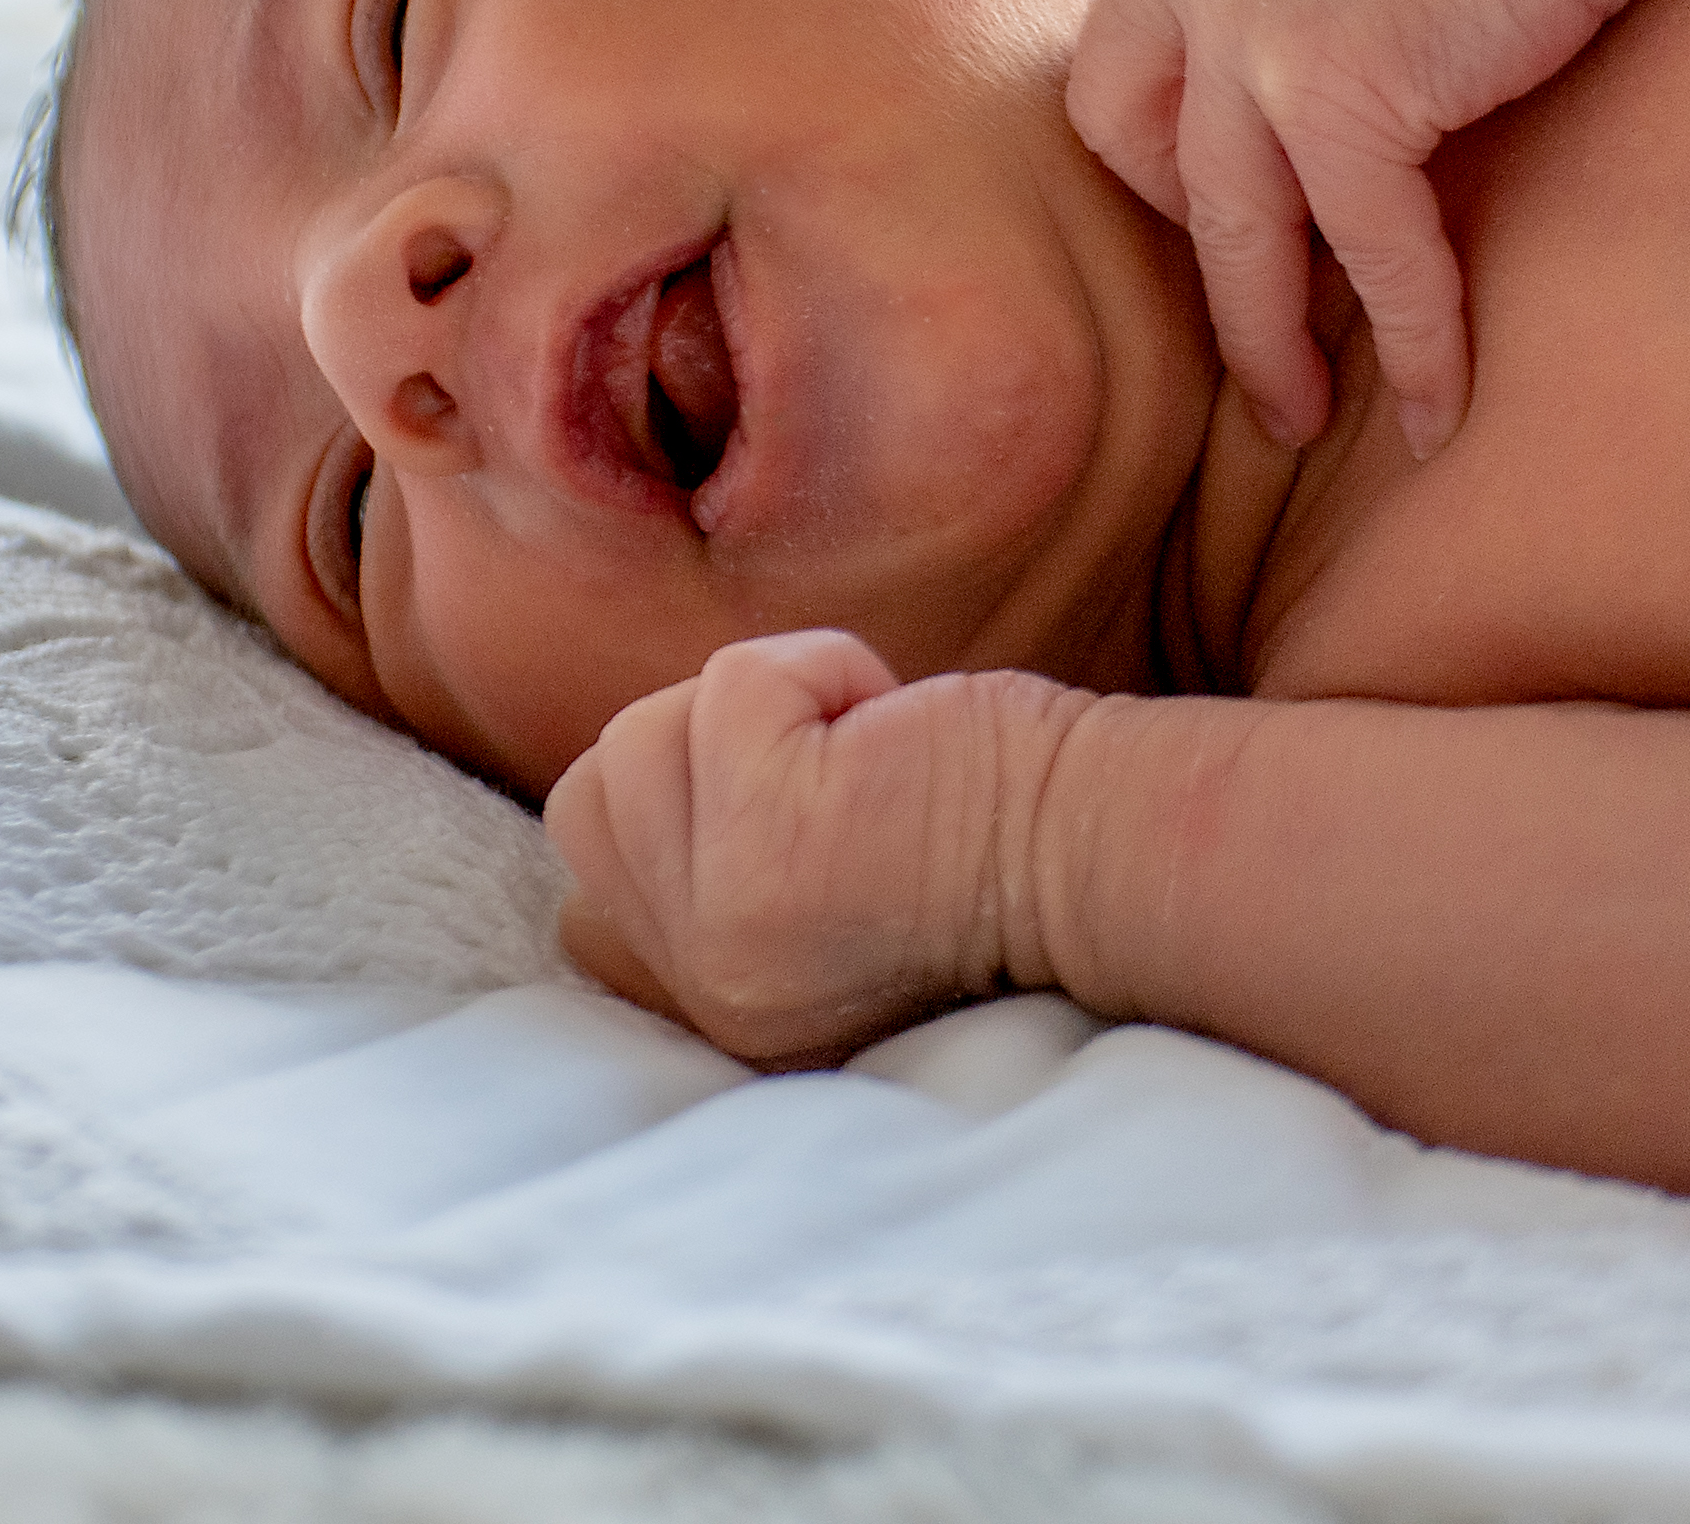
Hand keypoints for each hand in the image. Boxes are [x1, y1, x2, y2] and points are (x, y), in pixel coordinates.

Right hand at [544, 631, 1083, 1065]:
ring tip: (864, 759)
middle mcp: (709, 997)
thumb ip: (702, 872)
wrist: (1105, 853)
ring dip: (762, 706)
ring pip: (635, 739)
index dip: (664, 825)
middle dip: (706, 755)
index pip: (584, 909)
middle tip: (840, 782)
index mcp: (719, 1021)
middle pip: (592, 804)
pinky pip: (728, 685)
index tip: (780, 815)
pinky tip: (891, 729)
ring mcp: (727, 929)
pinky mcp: (765, 843)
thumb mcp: (804, 889)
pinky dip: (819, 668)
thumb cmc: (981, 838)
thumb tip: (623, 775)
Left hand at [1067, 0, 1677, 454]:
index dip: (1163, 141)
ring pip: (1232, 229)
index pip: (1120, 45)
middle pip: (1127, 136)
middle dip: (1183, 239)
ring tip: (1299, 414)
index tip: (1230, 206)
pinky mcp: (1336, 84)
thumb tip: (1328, 65)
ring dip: (1265, 340)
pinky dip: (1410, 338)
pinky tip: (1437, 405)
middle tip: (1250, 309)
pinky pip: (1364, 251)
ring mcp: (1251, 20)